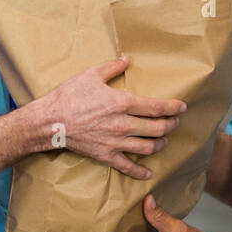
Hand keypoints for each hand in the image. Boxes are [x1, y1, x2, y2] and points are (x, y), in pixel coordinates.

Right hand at [37, 56, 185, 178]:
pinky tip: (148, 172)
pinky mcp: (106, 155)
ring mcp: (115, 142)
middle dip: (170, 125)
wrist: (50, 121)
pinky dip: (140, 171)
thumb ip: (112, 67)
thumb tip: (126, 59)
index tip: (182, 107)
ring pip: (148, 147)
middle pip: (157, 128)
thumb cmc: (69, 96)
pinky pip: (128, 167)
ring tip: (163, 140)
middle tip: (174, 122)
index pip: (157, 107)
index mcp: (122, 103)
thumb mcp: (90, 75)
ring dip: (160, 144)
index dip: (173, 107)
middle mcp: (123, 124)